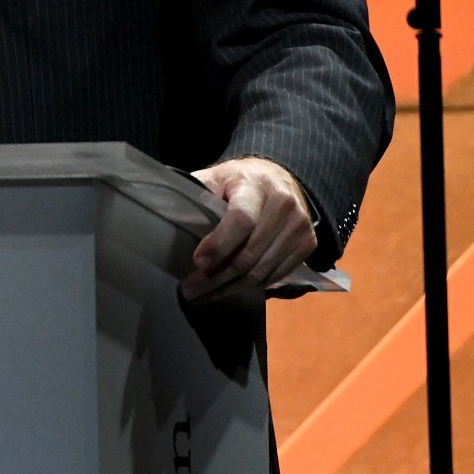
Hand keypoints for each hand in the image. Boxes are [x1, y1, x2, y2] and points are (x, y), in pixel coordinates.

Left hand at [182, 156, 315, 301]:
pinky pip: (275, 276)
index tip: (197, 262)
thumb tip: (165, 212)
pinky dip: (250, 288)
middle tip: (190, 290)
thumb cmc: (238, 181)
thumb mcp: (215, 177)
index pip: (241, 220)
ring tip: (203, 296)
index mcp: (256, 185)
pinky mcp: (308, 244)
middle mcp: (284, 205)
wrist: (279, 179)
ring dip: (230, 288)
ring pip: (262, 271)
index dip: (219, 244)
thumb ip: (197, 192)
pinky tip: (228, 290)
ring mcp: (300, 227)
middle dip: (216, 277)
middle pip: (250, 254)